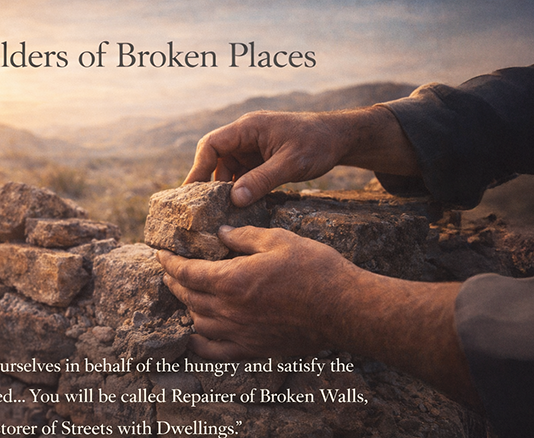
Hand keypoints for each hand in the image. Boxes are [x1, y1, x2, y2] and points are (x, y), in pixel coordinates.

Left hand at [157, 224, 478, 406]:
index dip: (170, 263)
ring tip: (184, 296)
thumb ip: (244, 236)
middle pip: (189, 298)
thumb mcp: (279, 239)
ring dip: (187, 308)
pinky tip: (196, 335)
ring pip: (198, 323)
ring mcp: (240, 334)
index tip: (160, 255)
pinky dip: (198, 343)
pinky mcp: (253, 350)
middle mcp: (230, 310)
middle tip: (168, 272)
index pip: (188, 273)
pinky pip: (214, 352)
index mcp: (232, 280)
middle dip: (174, 283)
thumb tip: (222, 233)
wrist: (345, 309)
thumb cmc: (315, 269)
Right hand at [186, 107, 419, 205]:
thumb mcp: (291, 164)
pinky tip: (240, 209)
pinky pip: (242, 175)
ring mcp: (252, 148)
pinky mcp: (260, 160)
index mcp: (249, 128)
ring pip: (227, 170)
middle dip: (208, 183)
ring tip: (220, 214)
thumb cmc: (318, 143)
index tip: (192, 193)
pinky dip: (239, 191)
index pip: (211, 145)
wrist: (341, 138)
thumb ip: (262, 180)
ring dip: (224, 190)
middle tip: (202, 210)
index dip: (198, 168)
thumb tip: (234, 200)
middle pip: (215, 159)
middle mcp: (246, 136)